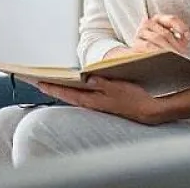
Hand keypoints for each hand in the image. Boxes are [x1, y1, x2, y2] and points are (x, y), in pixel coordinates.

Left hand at [37, 77, 162, 124]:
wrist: (149, 111)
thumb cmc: (134, 98)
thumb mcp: (117, 86)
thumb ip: (100, 82)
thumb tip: (84, 77)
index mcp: (93, 100)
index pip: (68, 93)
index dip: (53, 88)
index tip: (39, 83)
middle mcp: (93, 104)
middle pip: (69, 96)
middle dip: (55, 89)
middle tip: (41, 83)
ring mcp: (99, 105)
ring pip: (76, 97)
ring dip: (65, 91)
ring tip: (54, 84)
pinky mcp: (106, 104)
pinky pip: (85, 97)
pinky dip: (77, 92)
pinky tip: (77, 89)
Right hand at [131, 14, 189, 53]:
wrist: (141, 50)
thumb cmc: (159, 42)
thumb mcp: (172, 35)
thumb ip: (181, 34)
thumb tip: (188, 36)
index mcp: (159, 18)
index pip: (172, 19)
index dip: (182, 27)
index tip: (189, 36)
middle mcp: (149, 23)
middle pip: (166, 32)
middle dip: (176, 43)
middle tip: (183, 51)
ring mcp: (142, 32)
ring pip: (157, 38)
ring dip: (169, 48)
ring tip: (176, 54)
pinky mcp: (137, 42)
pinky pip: (148, 46)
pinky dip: (158, 50)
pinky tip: (164, 54)